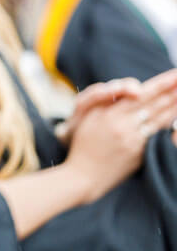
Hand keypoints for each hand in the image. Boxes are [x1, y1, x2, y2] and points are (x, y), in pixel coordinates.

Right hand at [63, 68, 176, 201]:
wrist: (84, 176)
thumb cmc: (83, 145)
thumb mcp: (88, 118)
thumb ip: (107, 102)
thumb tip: (133, 92)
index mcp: (111, 116)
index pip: (142, 95)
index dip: (161, 84)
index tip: (175, 74)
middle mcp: (125, 127)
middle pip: (155, 105)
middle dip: (173, 91)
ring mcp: (135, 142)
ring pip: (160, 119)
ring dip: (175, 105)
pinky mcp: (141, 155)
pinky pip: (158, 135)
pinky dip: (169, 123)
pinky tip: (176, 115)